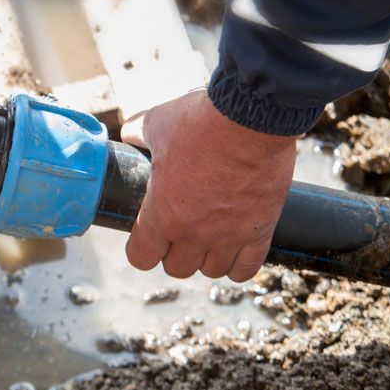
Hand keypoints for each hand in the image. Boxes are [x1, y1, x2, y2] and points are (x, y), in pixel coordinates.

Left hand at [120, 90, 296, 281]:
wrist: (251, 118)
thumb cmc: (199, 123)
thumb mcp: (155, 124)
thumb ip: (137, 134)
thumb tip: (129, 135)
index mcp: (163, 214)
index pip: (141, 257)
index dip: (141, 249)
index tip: (145, 236)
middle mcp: (194, 233)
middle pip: (177, 268)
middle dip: (173, 252)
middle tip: (177, 231)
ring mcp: (230, 235)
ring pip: (212, 271)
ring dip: (206, 258)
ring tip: (206, 237)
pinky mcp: (261, 230)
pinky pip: (248, 269)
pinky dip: (239, 264)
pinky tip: (234, 249)